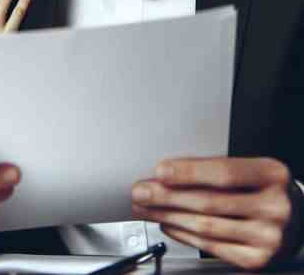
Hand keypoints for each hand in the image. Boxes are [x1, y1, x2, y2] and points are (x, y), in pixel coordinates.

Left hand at [131, 156, 303, 268]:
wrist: (298, 218)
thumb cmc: (264, 187)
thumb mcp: (250, 168)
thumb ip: (215, 167)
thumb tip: (167, 171)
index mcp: (271, 175)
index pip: (224, 173)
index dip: (188, 172)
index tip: (160, 170)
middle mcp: (274, 207)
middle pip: (209, 202)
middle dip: (166, 196)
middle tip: (141, 190)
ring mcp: (268, 237)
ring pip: (205, 226)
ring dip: (167, 215)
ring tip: (146, 207)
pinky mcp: (257, 259)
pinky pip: (211, 246)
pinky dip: (183, 234)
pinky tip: (167, 223)